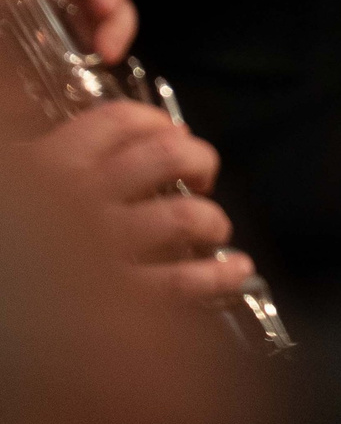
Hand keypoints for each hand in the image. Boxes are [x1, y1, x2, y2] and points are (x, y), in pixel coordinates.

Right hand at [24, 100, 258, 301]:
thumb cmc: (9, 229)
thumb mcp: (14, 183)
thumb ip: (35, 167)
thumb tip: (81, 141)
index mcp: (43, 166)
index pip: (116, 122)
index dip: (154, 122)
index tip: (169, 133)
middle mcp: (76, 199)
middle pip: (165, 157)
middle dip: (197, 160)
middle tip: (202, 176)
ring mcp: (97, 249)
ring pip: (183, 216)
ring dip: (210, 219)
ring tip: (213, 228)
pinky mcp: (112, 301)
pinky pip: (182, 282)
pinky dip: (217, 275)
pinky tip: (234, 271)